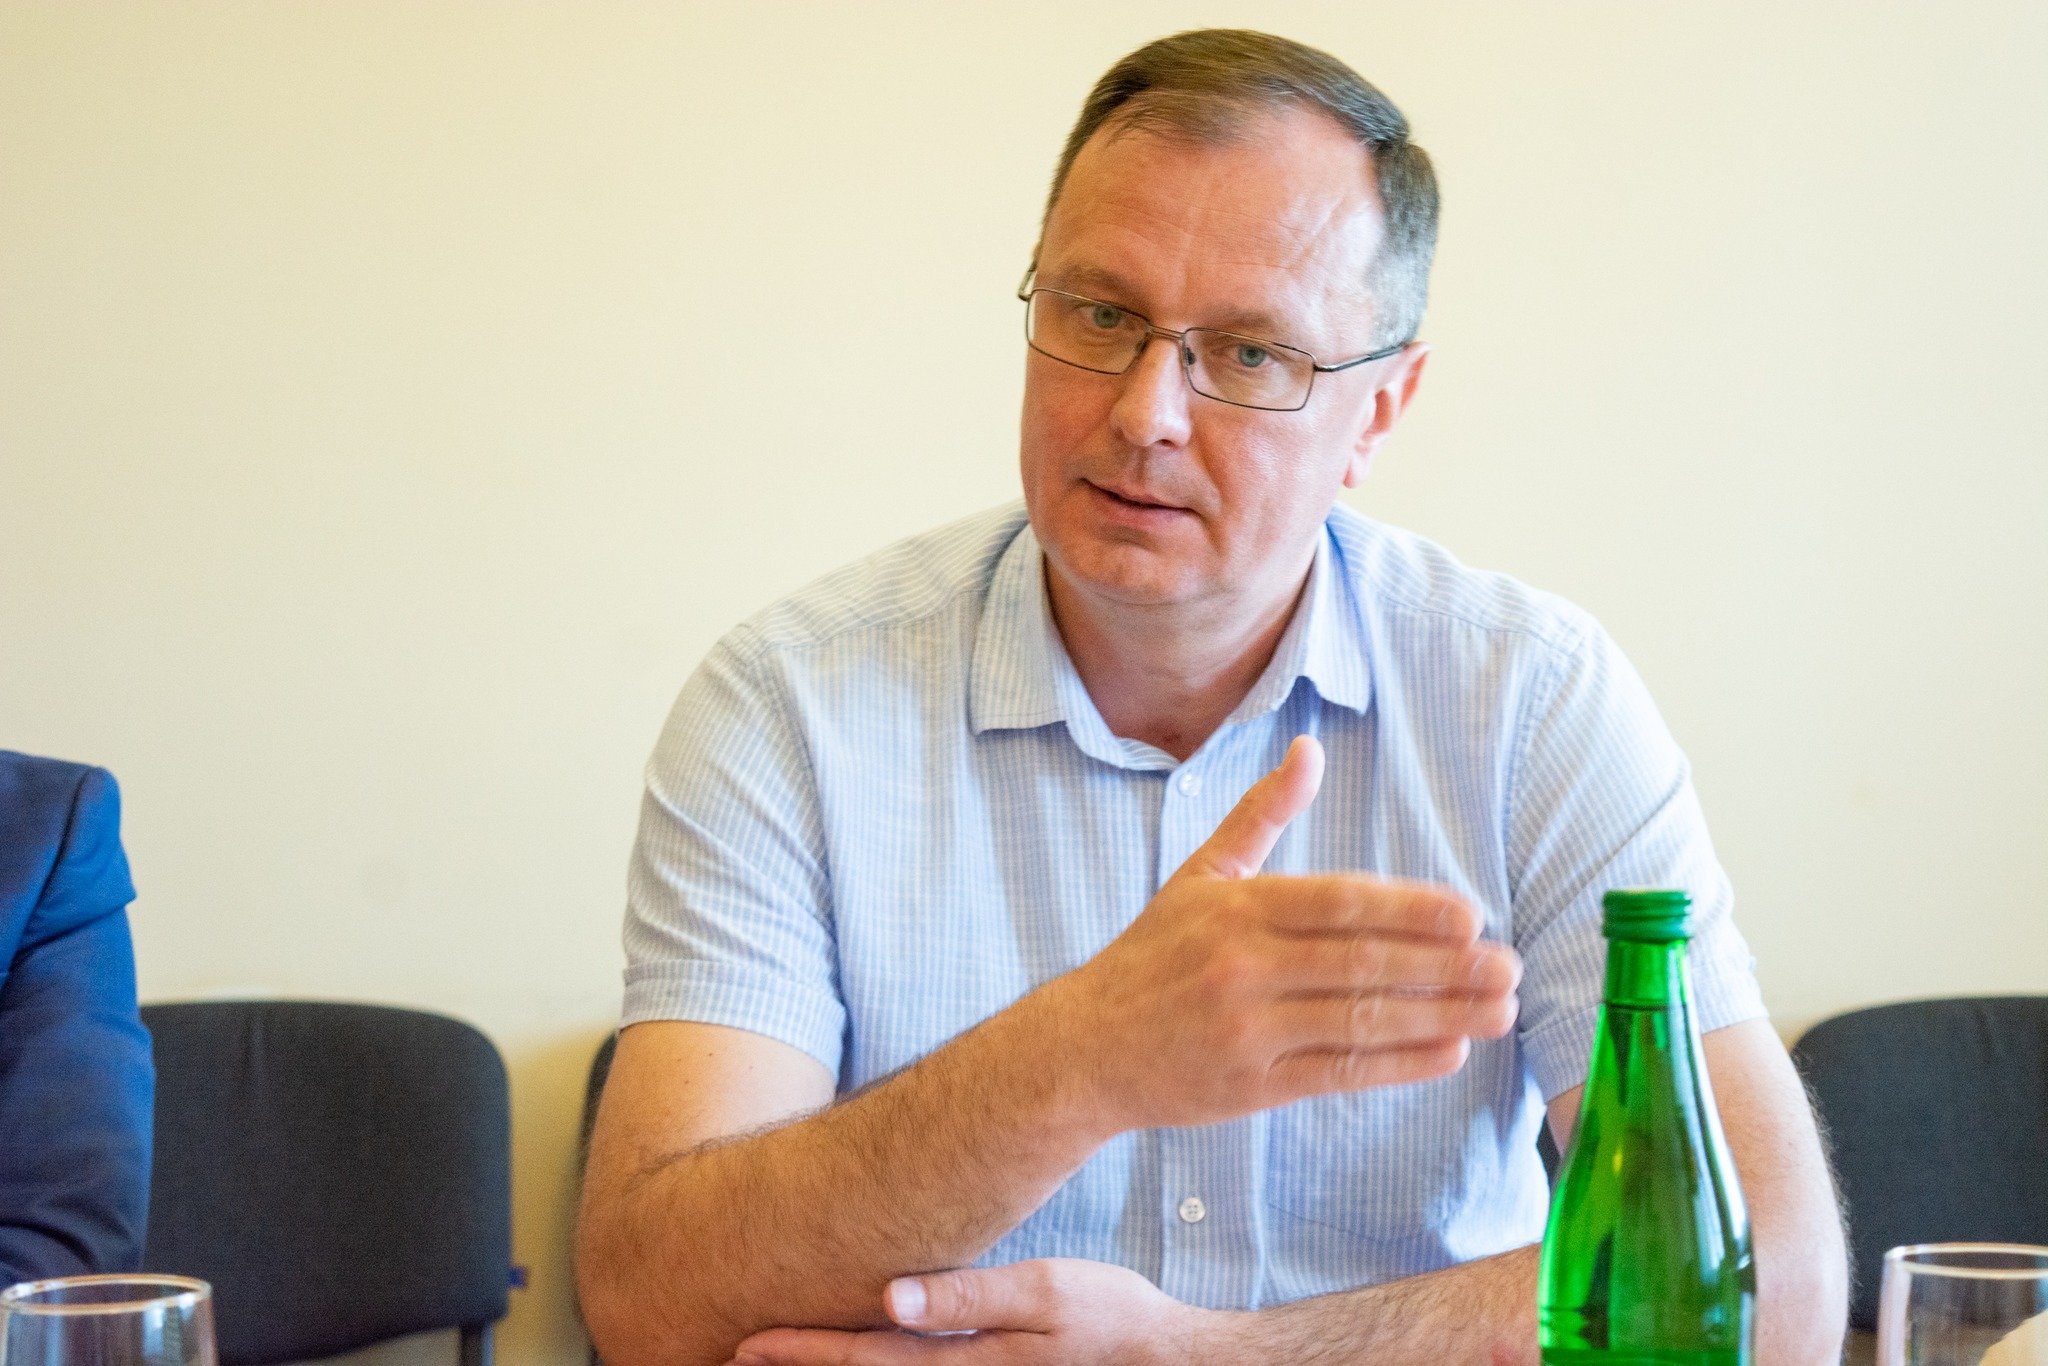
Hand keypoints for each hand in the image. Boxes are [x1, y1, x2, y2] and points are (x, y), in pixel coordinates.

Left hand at [726, 1259, 1202, 1365]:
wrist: (1166, 1363)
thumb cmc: (1108, 1318)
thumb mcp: (1045, 1290)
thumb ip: (967, 1296)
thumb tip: (889, 1297)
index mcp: (963, 1363)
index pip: (863, 1358)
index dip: (802, 1351)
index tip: (744, 1342)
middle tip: (733, 1354)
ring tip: (776, 1361)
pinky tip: (852, 1359)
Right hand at [1042, 734, 1521, 1134]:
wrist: (1085, 1048)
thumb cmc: (1152, 955)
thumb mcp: (1200, 873)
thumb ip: (1261, 814)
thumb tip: (1309, 750)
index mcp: (1236, 908)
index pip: (1338, 904)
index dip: (1408, 910)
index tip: (1469, 915)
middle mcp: (1242, 967)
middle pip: (1361, 965)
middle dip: (1444, 968)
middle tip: (1507, 966)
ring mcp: (1249, 1030)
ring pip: (1359, 1022)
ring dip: (1439, 1017)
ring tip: (1498, 1010)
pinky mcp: (1253, 1086)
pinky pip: (1340, 1073)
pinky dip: (1400, 1065)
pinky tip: (1450, 1051)